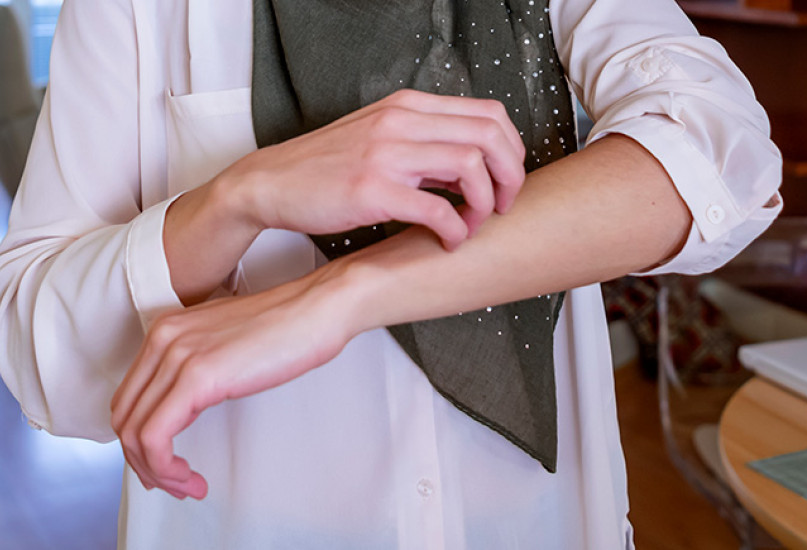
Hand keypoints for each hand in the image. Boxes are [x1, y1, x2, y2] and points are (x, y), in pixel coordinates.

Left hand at [110, 266, 359, 499]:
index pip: (129, 397)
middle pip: (124, 417)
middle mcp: (163, 339)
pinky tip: (191, 477)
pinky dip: (165, 468)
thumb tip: (188, 405)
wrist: (319, 308)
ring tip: (187, 485)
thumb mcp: (226, 343)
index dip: (139, 440)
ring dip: (156, 471)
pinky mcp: (197, 376)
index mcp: (167, 330)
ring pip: (135, 433)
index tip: (162, 463)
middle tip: (173, 483)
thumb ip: (198, 365)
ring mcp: (177, 356)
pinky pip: (156, 437)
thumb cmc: (289, 327)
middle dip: (142, 462)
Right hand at [222, 89, 525, 247]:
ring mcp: (387, 153)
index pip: (489, 113)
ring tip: (472, 224)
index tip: (505, 180)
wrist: (270, 183)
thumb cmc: (326, 167)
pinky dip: (456, 230)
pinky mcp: (373, 190)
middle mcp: (401, 121)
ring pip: (471, 167)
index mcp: (408, 107)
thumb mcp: (380, 136)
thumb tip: (473, 168)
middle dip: (510, 177)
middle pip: (490, 136)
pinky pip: (439, 210)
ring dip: (486, 204)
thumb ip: (425, 143)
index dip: (511, 151)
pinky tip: (448, 240)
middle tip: (503, 205)